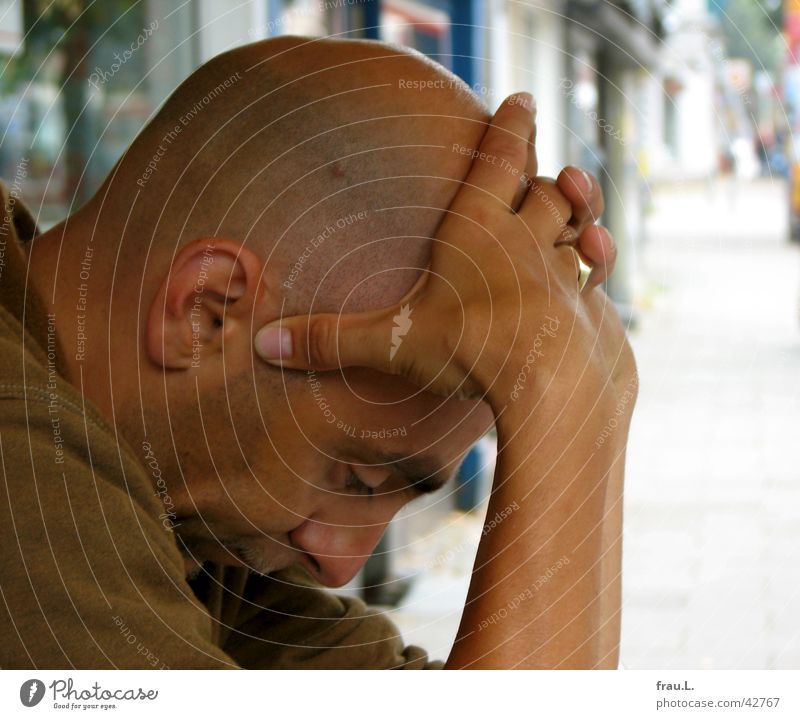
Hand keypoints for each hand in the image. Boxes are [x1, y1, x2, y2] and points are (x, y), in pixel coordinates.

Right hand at [254, 93, 621, 411]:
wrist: (547, 377)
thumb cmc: (466, 347)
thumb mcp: (389, 341)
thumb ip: (329, 340)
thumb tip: (264, 345)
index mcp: (476, 228)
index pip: (499, 160)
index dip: (511, 128)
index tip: (522, 100)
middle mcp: (524, 238)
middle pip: (546, 189)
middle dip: (548, 175)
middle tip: (551, 167)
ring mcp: (561, 268)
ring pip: (580, 222)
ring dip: (582, 209)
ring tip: (578, 199)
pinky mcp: (586, 301)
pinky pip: (597, 268)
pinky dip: (597, 258)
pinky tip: (594, 261)